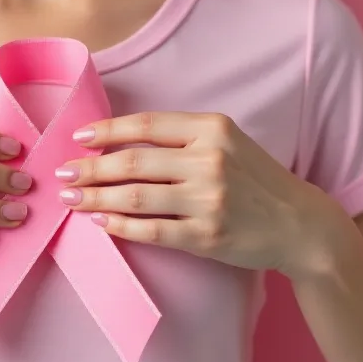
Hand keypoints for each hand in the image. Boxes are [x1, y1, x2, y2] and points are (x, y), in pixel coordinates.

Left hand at [55, 112, 345, 275]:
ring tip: (70, 198)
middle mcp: (210, 161)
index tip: (78, 138)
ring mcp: (208, 200)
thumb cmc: (257, 180)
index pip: (145, 125)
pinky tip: (100, 220)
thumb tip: (119, 142)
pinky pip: (151, 230)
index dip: (106, 131)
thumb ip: (183, 137)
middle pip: (132, 162)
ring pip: (135, 196)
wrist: (300, 225)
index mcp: (213, 129)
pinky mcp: (206, 236)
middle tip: (62, 173)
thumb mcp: (229, 142)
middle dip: (89, 168)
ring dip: (95, 196)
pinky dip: (120, 225)